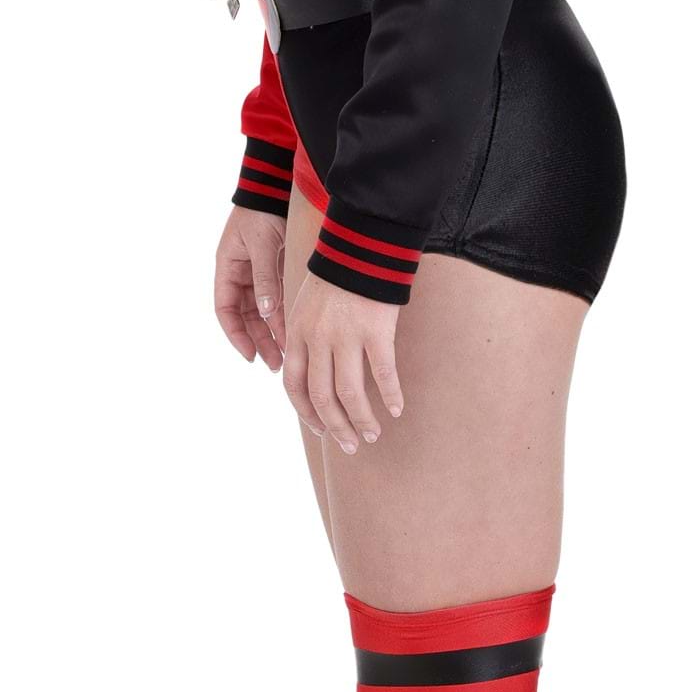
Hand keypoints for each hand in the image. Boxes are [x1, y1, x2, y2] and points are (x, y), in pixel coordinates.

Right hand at [214, 206, 286, 370]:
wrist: (277, 187)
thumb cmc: (263, 212)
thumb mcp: (261, 244)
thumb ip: (265, 277)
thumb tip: (267, 312)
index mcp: (227, 268)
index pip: (225, 310)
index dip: (236, 335)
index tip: (250, 355)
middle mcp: (240, 275)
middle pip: (246, 317)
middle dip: (259, 341)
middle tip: (274, 364)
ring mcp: (258, 274)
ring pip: (263, 312)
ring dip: (273, 333)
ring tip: (287, 355)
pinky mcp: (276, 271)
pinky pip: (278, 300)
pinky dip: (284, 316)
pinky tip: (295, 332)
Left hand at [283, 267, 403, 450]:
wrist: (360, 246)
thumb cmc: (335, 277)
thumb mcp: (306, 306)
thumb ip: (306, 339)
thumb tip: (312, 375)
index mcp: (297, 334)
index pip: (295, 386)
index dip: (307, 414)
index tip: (321, 430)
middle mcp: (318, 339)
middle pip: (322, 396)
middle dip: (336, 427)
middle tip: (351, 445)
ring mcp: (346, 336)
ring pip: (350, 392)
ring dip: (361, 419)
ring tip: (373, 434)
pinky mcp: (375, 330)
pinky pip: (383, 373)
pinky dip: (390, 394)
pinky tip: (397, 408)